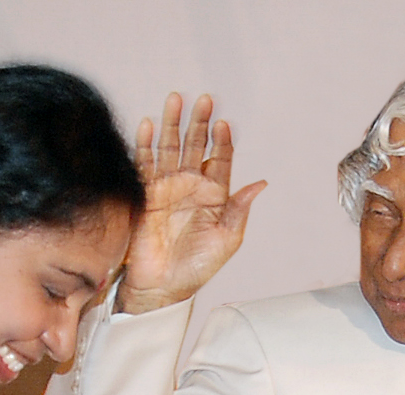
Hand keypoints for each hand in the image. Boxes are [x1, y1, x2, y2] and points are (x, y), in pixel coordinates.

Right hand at [117, 93, 267, 313]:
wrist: (164, 286)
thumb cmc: (197, 267)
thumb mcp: (227, 239)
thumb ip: (240, 210)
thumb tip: (260, 183)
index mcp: (213, 195)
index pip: (219, 159)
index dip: (222, 141)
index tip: (224, 124)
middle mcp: (190, 186)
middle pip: (195, 146)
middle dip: (198, 122)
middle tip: (204, 100)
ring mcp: (166, 188)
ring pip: (169, 148)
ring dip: (172, 124)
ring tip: (176, 100)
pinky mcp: (145, 194)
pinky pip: (144, 164)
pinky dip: (145, 144)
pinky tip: (148, 125)